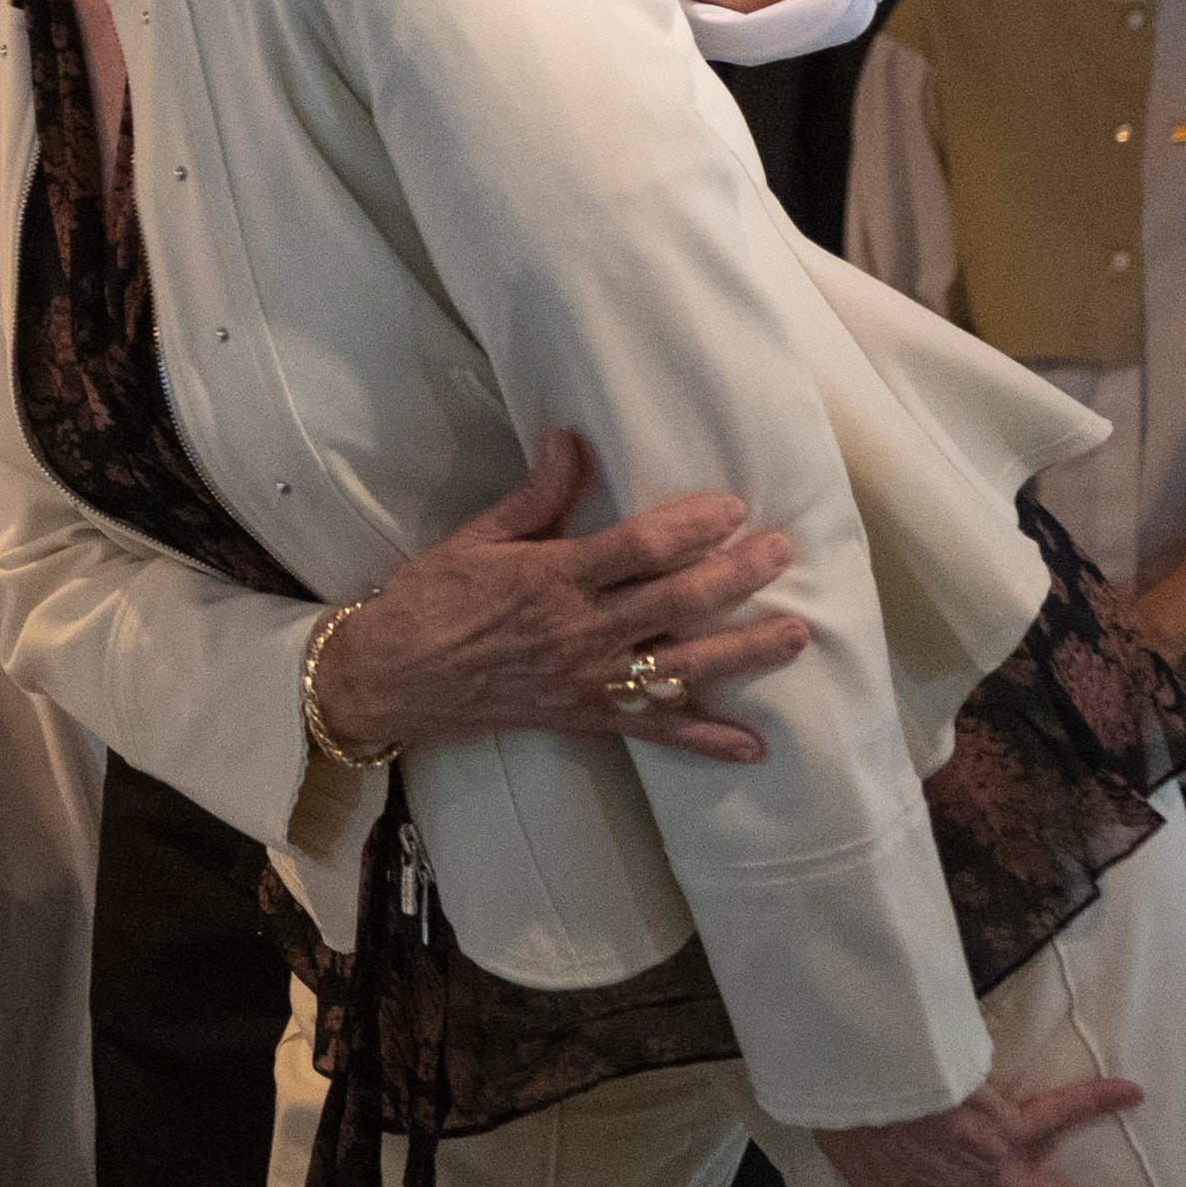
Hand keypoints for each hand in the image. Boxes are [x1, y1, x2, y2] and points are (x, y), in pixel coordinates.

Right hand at [310, 431, 811, 763]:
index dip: (694, 526)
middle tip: (782, 552)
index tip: (733, 507)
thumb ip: (534, 497)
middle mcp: (581, 631)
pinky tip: (753, 746)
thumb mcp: (475, 539)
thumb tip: (572, 440)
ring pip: (683, 665)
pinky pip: (654, 731)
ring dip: (744, 651)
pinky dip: (704, 742)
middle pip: (678, 601)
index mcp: (553, 578)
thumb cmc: (428, 601)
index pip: (640, 547)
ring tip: (796, 633)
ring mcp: (588, 680)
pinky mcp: (586, 717)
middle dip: (737, 576)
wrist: (390, 678)